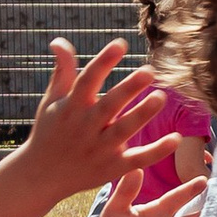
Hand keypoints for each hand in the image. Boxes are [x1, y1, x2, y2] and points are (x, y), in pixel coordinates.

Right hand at [13, 41, 165, 203]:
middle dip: (128, 88)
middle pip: (109, 105)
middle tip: (149, 71)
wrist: (41, 176)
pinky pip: (137, 159)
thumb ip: (62, 71)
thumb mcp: (52, 101)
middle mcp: (85, 127)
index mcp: (71, 107)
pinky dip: (156, 151)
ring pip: (124, 130)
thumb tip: (59, 41)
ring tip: (161, 97)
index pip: (87, 80)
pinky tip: (175, 138)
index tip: (120, 44)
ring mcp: (100, 149)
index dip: (103, 61)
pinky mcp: (112, 168)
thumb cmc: (50, 131)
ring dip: (142, 115)